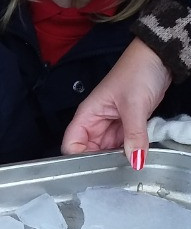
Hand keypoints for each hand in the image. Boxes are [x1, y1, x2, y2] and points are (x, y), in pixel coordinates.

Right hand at [61, 38, 171, 164]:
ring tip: (129, 163)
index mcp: (87, 115)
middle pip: (89, 152)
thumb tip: (135, 161)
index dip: (77, 159)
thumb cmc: (138, 71)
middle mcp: (96, 123)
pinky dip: (130, 151)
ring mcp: (111, 125)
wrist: (158, 58)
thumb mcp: (135, 105)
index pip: (71, 144)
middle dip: (100, 162)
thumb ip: (134, 136)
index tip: (94, 169)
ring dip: (117, 158)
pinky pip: (123, 145)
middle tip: (117, 170)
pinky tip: (137, 155)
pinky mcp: (126, 126)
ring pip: (107, 151)